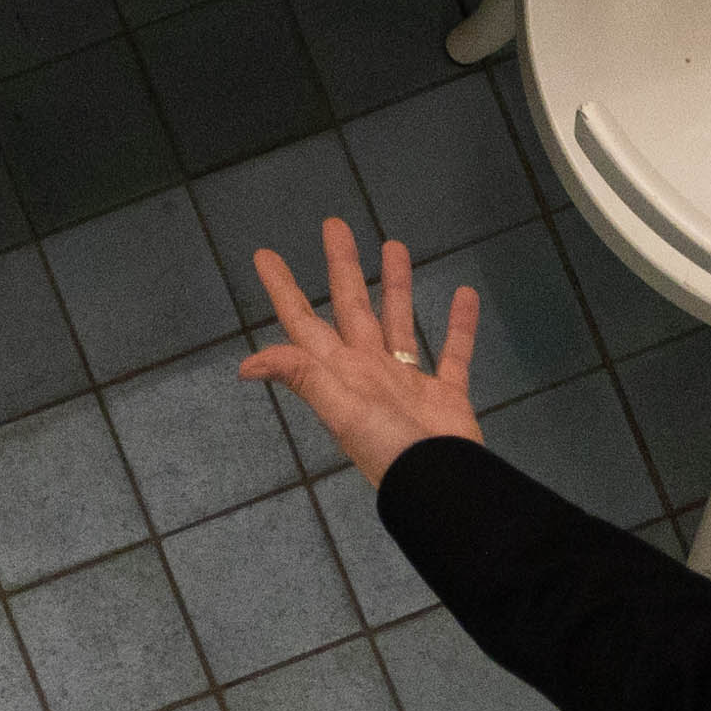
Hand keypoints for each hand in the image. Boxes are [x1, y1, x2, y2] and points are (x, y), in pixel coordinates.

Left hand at [239, 216, 486, 486]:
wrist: (443, 486)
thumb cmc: (390, 451)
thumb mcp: (342, 410)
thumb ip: (304, 378)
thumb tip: (247, 364)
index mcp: (340, 373)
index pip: (303, 322)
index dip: (283, 289)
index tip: (265, 255)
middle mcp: (368, 371)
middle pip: (352, 307)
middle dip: (342, 266)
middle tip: (335, 224)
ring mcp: (406, 383)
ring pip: (398, 321)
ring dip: (396, 286)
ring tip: (395, 245)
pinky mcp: (444, 395)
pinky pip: (453, 352)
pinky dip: (459, 325)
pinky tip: (464, 294)